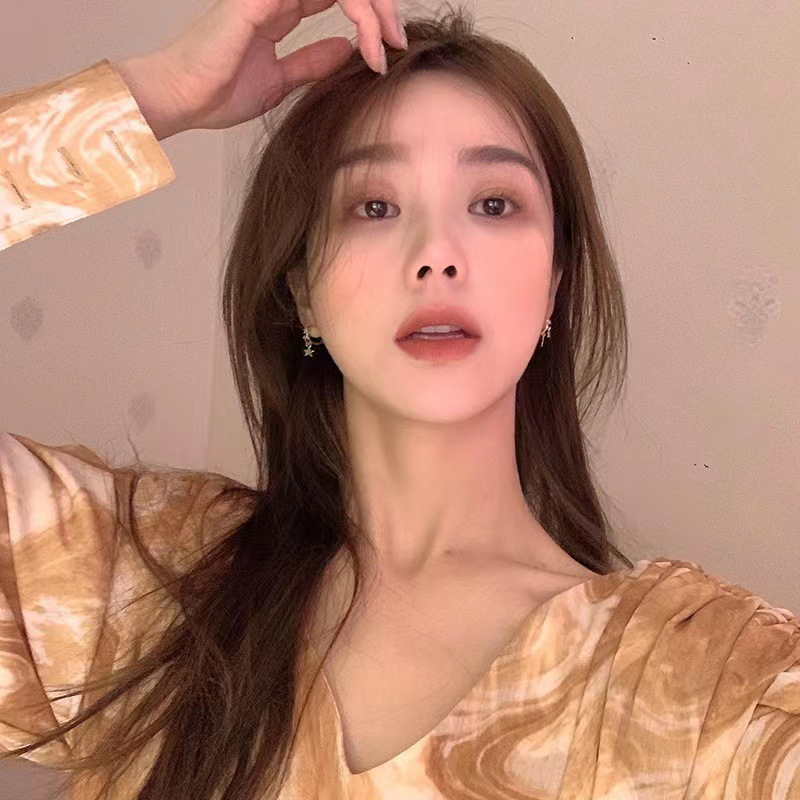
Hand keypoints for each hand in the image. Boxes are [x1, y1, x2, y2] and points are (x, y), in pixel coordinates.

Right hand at [130, 0, 406, 137]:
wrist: (181, 100)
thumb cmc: (217, 92)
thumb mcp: (279, 80)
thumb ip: (312, 62)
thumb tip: (348, 52)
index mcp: (279, 7)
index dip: (367, 15)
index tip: (387, 51)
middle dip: (380, 7)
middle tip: (398, 40)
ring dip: (373, 8)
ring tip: (388, 42)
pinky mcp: (261, 0)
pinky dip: (356, 13)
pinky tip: (368, 42)